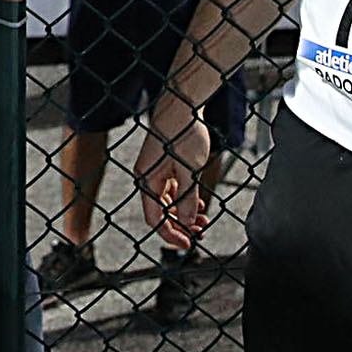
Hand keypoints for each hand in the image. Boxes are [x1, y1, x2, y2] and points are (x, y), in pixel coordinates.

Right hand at [135, 93, 212, 248]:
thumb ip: (187, 199)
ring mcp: (155, 172)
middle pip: (161, 212)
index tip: (188, 244)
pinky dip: (184, 199)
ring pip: (168, 202)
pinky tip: (198, 203)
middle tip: (201, 231)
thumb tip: (186, 222)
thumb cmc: (183, 135)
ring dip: (184, 213)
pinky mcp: (163, 165)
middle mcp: (148, 179)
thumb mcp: (189, 171)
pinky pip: (171, 190)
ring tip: (204, 218)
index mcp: (148, 182)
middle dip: (181, 225)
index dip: (171, 235)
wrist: (180, 106)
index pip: (156, 219)